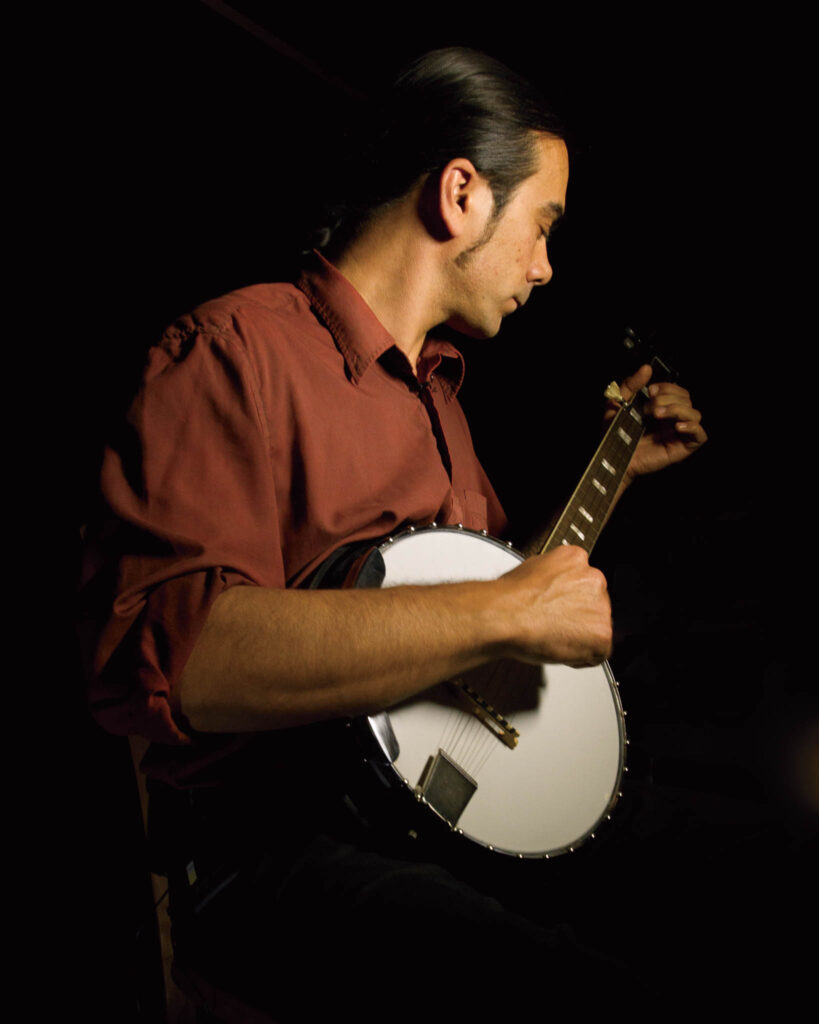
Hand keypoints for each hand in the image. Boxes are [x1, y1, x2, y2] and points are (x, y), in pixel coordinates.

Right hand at [497, 545, 611, 666]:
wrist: (505, 617)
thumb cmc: (509, 598)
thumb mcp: (531, 570)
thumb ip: (553, 578)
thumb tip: (552, 587)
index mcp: (576, 559)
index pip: (584, 581)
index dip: (570, 600)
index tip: (559, 607)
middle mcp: (593, 579)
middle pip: (595, 603)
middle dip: (578, 617)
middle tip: (554, 624)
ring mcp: (601, 606)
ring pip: (598, 627)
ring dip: (581, 636)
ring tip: (553, 636)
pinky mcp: (602, 633)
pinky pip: (598, 651)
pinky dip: (581, 656)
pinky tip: (559, 648)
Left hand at [612, 364, 707, 479]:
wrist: (612, 457)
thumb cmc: (614, 434)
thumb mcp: (618, 403)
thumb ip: (631, 384)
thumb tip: (647, 368)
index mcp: (662, 408)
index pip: (678, 390)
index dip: (667, 386)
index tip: (649, 391)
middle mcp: (672, 420)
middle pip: (687, 399)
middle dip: (668, 398)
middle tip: (649, 407)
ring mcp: (679, 434)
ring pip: (695, 413)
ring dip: (677, 409)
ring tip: (657, 415)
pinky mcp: (682, 448)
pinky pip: (701, 435)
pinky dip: (692, 427)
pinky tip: (677, 426)